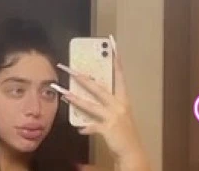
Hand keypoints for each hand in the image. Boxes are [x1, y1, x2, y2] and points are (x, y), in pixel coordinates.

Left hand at [52, 35, 149, 169]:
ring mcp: (114, 117)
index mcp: (123, 100)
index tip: (113, 44)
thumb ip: (105, 104)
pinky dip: (86, 127)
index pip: (119, 75)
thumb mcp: (118, 115)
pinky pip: (93, 126)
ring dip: (75, 99)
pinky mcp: (109, 129)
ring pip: (90, 105)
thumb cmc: (124, 134)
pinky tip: (80, 128)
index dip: (117, 59)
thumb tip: (90, 93)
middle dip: (82, 77)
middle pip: (98, 87)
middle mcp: (119, 105)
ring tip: (64, 93)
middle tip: (70, 69)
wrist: (134, 154)